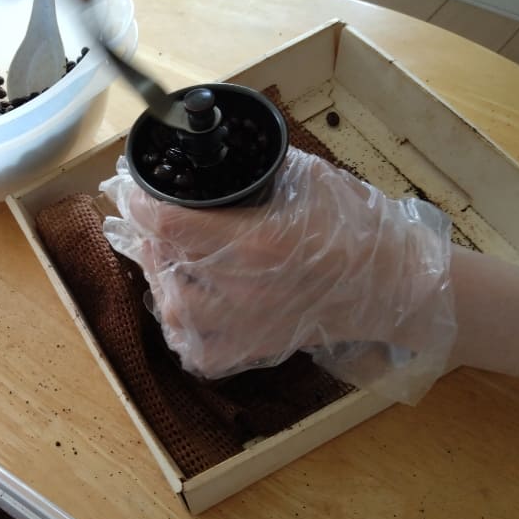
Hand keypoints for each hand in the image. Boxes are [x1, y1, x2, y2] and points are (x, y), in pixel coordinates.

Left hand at [100, 147, 456, 402]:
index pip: (168, 223)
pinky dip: (181, 326)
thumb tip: (209, 167)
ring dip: (158, 277)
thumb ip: (254, 175)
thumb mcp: (307, 179)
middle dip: (144, 234)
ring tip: (161, 256)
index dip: (138, 201)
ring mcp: (244, 327)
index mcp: (255, 241)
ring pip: (170, 307)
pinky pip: (194, 348)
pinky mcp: (252, 351)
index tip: (125, 187)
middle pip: (162, 262)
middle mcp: (241, 289)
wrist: (393, 284)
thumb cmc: (356, 226)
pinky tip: (185, 301)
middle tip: (140, 218)